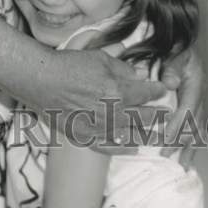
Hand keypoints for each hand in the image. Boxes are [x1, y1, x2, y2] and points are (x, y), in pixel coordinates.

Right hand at [28, 48, 170, 152]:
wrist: (41, 80)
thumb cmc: (69, 65)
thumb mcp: (99, 58)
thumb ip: (122, 69)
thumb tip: (139, 76)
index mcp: (118, 90)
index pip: (146, 93)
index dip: (157, 91)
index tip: (163, 91)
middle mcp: (113, 113)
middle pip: (143, 117)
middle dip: (158, 115)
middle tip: (167, 115)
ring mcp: (99, 128)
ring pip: (131, 135)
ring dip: (147, 135)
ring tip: (159, 136)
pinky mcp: (85, 137)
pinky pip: (109, 147)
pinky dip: (122, 149)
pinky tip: (132, 148)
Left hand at [159, 46, 206, 168]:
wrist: (185, 43)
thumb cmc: (176, 48)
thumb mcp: (174, 53)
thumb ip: (172, 67)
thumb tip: (170, 83)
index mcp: (196, 84)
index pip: (187, 110)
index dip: (176, 126)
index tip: (165, 139)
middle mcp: (201, 96)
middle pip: (193, 124)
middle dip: (180, 142)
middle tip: (165, 156)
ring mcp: (200, 102)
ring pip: (197, 130)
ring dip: (189, 148)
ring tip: (182, 166)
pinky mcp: (196, 107)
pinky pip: (196, 128)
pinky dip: (192, 144)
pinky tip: (186, 157)